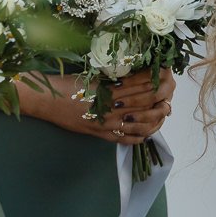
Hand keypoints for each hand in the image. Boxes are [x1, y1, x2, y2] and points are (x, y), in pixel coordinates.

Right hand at [22, 70, 175, 144]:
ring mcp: (106, 123)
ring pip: (140, 124)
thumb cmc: (69, 84)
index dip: (157, 83)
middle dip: (160, 102)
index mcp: (110, 89)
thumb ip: (115, 79)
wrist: (46, 100)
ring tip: (162, 115)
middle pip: (145, 105)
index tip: (167, 79)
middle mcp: (111, 107)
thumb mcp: (94, 77)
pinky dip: (139, 137)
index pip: (142, 85)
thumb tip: (138, 77)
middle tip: (169, 99)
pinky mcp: (99, 134)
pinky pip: (124, 139)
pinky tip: (147, 133)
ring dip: (155, 120)